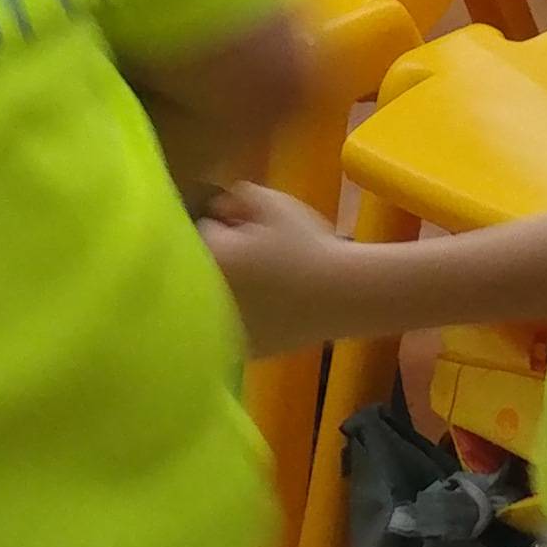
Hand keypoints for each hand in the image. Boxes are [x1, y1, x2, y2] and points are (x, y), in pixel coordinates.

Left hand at [198, 180, 360, 361]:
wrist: (344, 296)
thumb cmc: (308, 244)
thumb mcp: (273, 202)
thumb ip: (237, 197)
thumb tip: (220, 207)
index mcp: (212, 257)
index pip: (202, 230)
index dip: (226, 223)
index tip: (247, 225)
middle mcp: (209, 296)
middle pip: (203, 266)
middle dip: (221, 256)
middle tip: (254, 250)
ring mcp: (226, 328)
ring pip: (215, 298)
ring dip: (229, 286)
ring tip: (264, 278)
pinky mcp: (246, 350)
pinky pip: (234, 326)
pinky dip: (243, 315)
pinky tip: (269, 305)